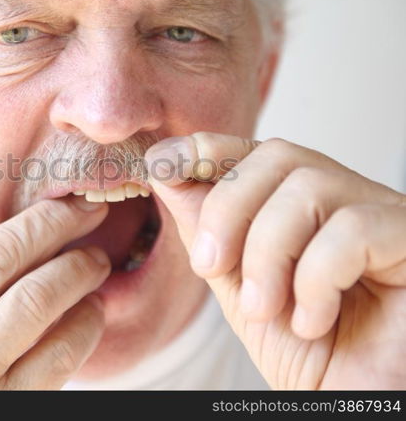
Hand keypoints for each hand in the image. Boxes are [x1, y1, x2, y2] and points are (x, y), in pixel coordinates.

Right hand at [0, 196, 109, 388]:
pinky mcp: (3, 406)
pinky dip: (84, 324)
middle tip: (85, 210)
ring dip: (77, 270)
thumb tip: (6, 233)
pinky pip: (57, 354)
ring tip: (96, 260)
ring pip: (35, 298)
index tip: (18, 230)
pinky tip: (92, 311)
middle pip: (0, 253)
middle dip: (53, 221)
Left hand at [145, 132, 405, 388]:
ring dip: (267, 255)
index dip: (205, 148)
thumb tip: (166, 169)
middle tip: (209, 266)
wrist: (357, 402)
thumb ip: (207, 229)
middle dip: (227, 210)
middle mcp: (344, 198)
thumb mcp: (236, 286)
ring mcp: (382, 214)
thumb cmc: (306, 351)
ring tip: (264, 308)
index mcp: (301, 204)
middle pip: (278, 156)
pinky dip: (316, 279)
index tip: (161, 165)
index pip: (255, 151)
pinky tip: (313, 320)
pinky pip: (355, 229)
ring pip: (309, 188)